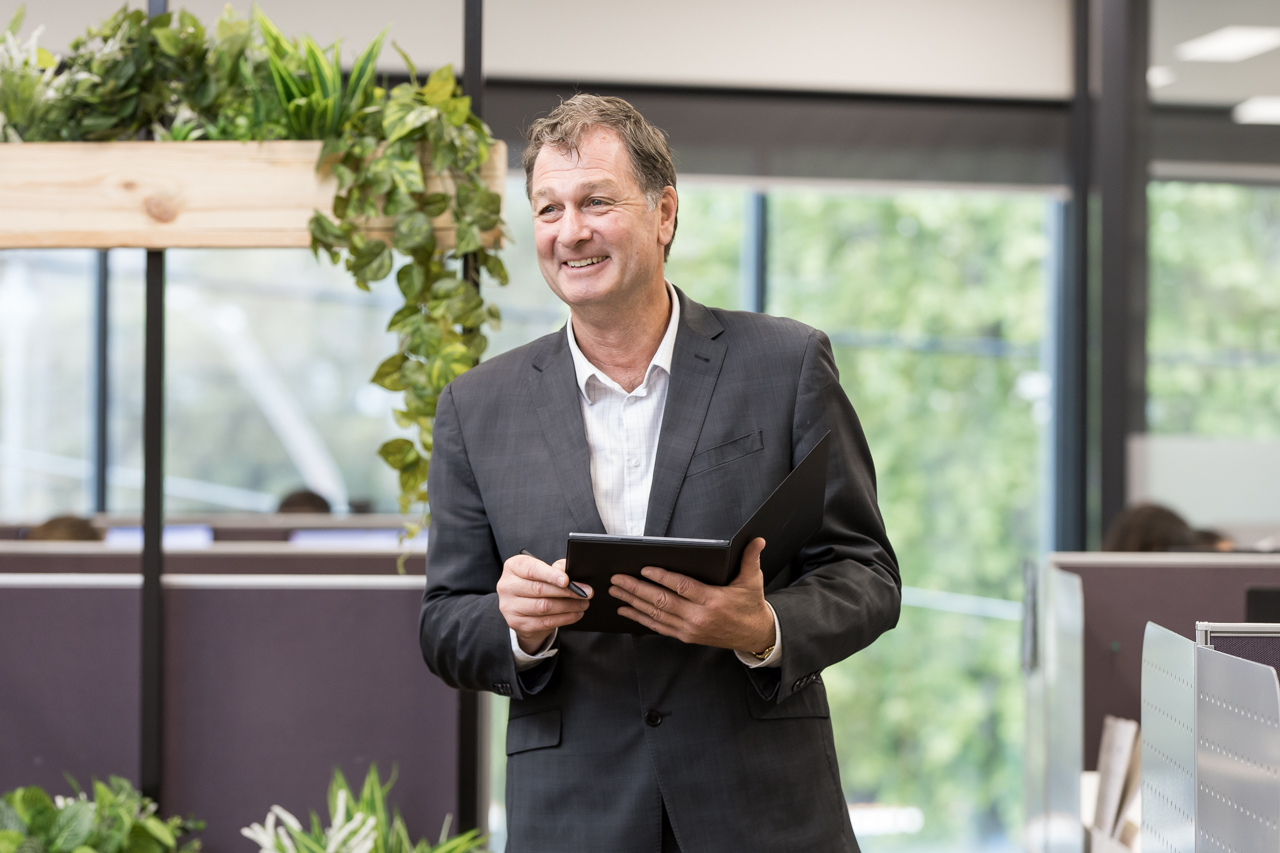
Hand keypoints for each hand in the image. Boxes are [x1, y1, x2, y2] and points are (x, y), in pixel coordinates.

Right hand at [497, 553, 592, 653]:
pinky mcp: (516, 623)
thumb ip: (557, 568)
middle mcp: (506, 586)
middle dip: (567, 592)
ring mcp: (509, 606)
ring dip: (568, 606)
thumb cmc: (536, 582)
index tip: (568, 580)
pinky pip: (544, 622)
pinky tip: (575, 614)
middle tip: (586, 592)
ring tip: (583, 603)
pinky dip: (564, 618)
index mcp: (513, 567)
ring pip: (543, 607)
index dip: (551, 575)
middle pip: (540, 589)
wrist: (522, 607)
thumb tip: (572, 573)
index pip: (532, 569)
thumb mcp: (543, 570)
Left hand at [610, 538, 774, 653]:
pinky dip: (639, 618)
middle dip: (636, 589)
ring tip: (616, 590)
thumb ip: (751, 558)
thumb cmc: (750, 605)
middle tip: (618, 578)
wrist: (754, 635)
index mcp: (713, 601)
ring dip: (633, 602)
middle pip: (662, 601)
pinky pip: (658, 627)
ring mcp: (690, 629)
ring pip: (655, 614)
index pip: (682, 587)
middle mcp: (698, 617)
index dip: (662, 578)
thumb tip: (757, 539)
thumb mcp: (753, 580)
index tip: (645, 569)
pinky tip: (625, 610)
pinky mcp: (685, 637)